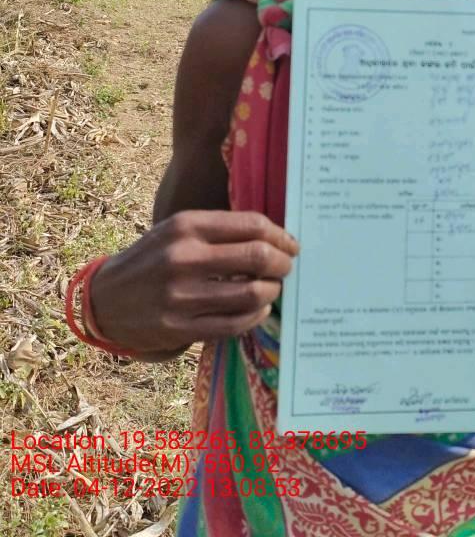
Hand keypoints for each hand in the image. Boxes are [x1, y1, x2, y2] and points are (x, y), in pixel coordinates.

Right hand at [88, 211, 298, 356]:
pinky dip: (256, 315)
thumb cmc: (152, 258)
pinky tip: (259, 309)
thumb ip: (219, 229)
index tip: (292, 244)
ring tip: (273, 288)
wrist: (104, 299)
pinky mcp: (179, 328)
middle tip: (288, 266)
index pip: (252, 225)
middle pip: (258, 256)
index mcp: (187, 226)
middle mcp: (184, 258)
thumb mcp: (177, 230)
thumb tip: (274, 235)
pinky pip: (235, 324)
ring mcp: (181, 296)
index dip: (281, 235)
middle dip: (283, 263)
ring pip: (251, 293)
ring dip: (272, 291)